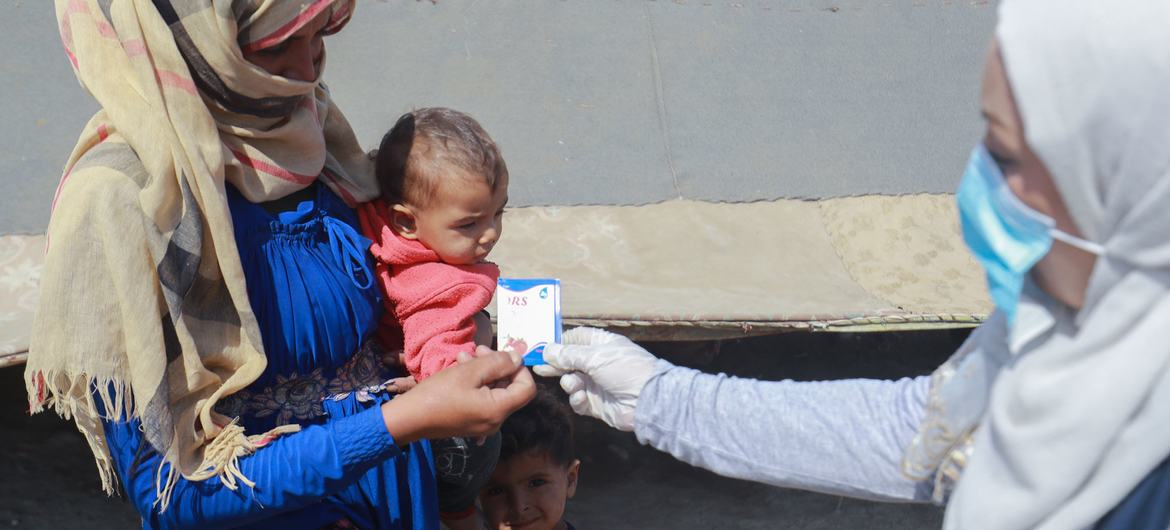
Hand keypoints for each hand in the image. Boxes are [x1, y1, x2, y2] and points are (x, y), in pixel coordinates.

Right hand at [380, 346, 534, 442]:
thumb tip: (518, 358)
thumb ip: (498, 363)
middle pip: (510, 389)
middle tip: (477, 350)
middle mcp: (496, 421)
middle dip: (497, 366)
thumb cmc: (438, 393)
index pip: (527, 388)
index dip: (520, 369)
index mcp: (498, 410)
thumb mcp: (469, 371)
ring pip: (495, 391)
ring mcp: (483, 424)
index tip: (501, 355)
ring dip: (483, 371)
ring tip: (463, 357)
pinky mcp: (472, 422)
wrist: (409, 419)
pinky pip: (483, 400)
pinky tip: (460, 370)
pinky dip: (476, 384)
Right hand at [533, 327, 660, 431]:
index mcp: (601, 345)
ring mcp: (596, 384)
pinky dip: (578, 399)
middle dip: (555, 365)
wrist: (646, 401)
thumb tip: (547, 349)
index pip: (576, 338)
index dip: (560, 342)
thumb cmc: (624, 370)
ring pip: (570, 381)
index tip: (543, 347)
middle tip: (539, 367)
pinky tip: (582, 397)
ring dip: (569, 383)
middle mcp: (597, 362)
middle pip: (568, 361)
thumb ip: (568, 354)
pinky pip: (577, 400)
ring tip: (574, 384)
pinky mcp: (595, 404)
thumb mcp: (595, 357)